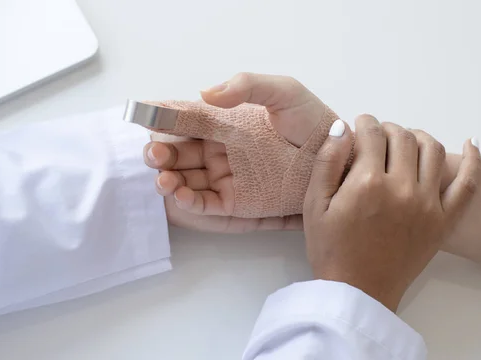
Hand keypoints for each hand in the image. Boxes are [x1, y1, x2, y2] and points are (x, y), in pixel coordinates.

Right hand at [145, 73, 327, 231]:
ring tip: (163, 177)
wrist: (339, 156)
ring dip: (168, 179)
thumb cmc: (314, 122)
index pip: (186, 118)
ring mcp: (227, 176)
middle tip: (155, 153)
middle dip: (160, 152)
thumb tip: (205, 93)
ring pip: (186, 179)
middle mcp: (220, 149)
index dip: (162, 117)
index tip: (141, 115)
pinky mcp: (237, 202)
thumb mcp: (283, 92)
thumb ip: (246, 86)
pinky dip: (189, 201)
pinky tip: (181, 194)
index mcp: (225, 122)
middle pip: (178, 151)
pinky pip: (206, 203)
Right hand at [303, 115, 480, 311]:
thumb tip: (343, 127)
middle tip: (376, 138)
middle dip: (387, 129)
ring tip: (405, 142)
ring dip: (418, 137)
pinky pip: (468, 184)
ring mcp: (428, 204)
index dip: (363, 123)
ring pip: (432, 150)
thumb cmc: (331, 249)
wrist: (359, 292)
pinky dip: (474, 159)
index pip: (372, 133)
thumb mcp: (313, 206)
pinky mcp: (444, 220)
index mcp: (367, 183)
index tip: (358, 126)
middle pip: (402, 136)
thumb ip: (327, 162)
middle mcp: (402, 188)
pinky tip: (471, 142)